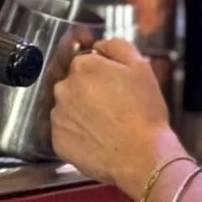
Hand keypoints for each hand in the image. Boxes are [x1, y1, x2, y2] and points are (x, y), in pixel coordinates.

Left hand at [49, 38, 181, 196]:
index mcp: (83, 67)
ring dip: (81, 112)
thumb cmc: (144, 114)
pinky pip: (65, 131)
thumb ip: (117, 46)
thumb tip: (100, 44)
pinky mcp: (57, 140)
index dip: (102, 74)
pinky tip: (97, 138)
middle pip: (73, 84)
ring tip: (106, 125)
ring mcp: (58, 116)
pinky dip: (77, 133)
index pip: (85, 62)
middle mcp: (64, 88)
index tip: (114, 86)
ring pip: (67, 108)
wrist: (142, 156)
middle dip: (89, 92)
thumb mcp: (141, 68)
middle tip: (112, 106)